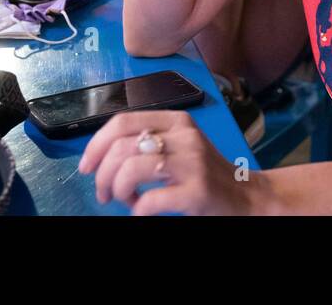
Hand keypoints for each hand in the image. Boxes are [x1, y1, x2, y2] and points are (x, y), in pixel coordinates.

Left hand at [79, 110, 276, 214]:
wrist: (246, 195)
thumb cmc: (206, 173)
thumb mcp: (180, 146)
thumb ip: (148, 141)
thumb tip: (101, 157)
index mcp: (177, 120)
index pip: (123, 121)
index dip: (96, 144)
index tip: (85, 166)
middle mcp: (185, 136)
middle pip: (122, 147)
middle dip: (102, 175)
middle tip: (104, 193)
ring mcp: (193, 163)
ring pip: (131, 169)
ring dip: (117, 190)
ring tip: (125, 200)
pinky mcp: (197, 190)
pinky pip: (150, 200)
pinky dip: (137, 210)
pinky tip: (142, 210)